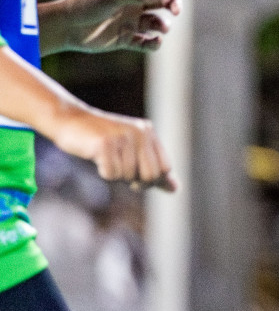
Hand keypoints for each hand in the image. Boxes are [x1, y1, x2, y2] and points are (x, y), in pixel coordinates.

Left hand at [41, 0, 179, 54]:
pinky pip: (146, 42)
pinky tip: (155, 42)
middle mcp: (133, 4)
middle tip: (176, 10)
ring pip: (156, 23)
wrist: (65, 27)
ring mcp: (130, 22)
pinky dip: (154, 43)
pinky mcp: (125, 39)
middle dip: (173, 5)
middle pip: (162, 1)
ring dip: (163, 25)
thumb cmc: (86, 5)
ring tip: (161, 29)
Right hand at [50, 105, 176, 191]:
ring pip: (128, 176)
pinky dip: (103, 172)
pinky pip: (111, 174)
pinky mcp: (105, 144)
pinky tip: (97, 158)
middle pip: (150, 175)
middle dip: (136, 182)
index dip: (152, 180)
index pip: (165, 168)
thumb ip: (154, 168)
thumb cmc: (102, 141)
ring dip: (116, 174)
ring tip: (106, 158)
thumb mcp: (132, 151)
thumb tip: (175, 189)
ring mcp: (123, 137)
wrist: (70, 121)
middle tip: (120, 170)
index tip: (136, 179)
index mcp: (148, 132)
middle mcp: (140, 132)